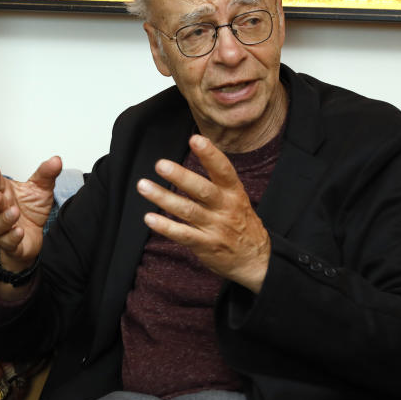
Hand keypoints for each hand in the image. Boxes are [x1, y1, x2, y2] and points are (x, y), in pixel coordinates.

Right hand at [0, 157, 61, 272]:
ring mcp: (2, 228)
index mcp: (3, 193)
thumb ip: (46, 174)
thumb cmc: (31, 210)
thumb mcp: (40, 189)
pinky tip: (19, 231)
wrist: (33, 236)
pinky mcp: (10, 244)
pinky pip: (7, 242)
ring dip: (5, 219)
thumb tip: (56, 160)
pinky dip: (12, 237)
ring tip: (14, 212)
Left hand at [136, 135, 269, 292]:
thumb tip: (197, 151)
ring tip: (144, 186)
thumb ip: (217, 180)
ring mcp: (216, 228)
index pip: (224, 170)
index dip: (210, 154)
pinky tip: (149, 218)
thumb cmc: (240, 223)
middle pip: (202, 190)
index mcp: (234, 193)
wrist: (256, 260)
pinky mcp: (206, 245)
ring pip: (188, 211)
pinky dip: (166, 227)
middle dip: (181, 177)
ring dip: (163, 198)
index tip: (195, 139)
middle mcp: (225, 208)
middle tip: (160, 164)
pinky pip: (183, 235)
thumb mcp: (237, 198)